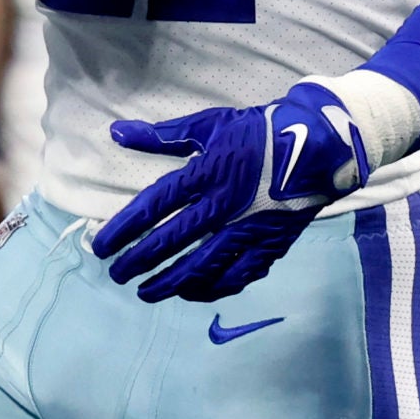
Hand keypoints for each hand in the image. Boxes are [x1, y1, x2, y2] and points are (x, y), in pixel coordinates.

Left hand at [92, 81, 371, 302]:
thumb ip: (161, 135)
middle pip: (172, 242)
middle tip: (117, 274)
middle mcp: (224, 206)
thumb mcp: (209, 125)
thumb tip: (116, 132)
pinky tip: (190, 293)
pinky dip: (210, 289)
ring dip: (169, 283)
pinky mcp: (269, 246)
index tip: (101, 246)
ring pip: (201, 267)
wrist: (318, 148)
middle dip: (139, 262)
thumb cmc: (258, 132)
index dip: (123, 229)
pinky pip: (235, 277)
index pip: (154, 207)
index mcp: (206, 174)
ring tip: (145, 293)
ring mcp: (247, 231)